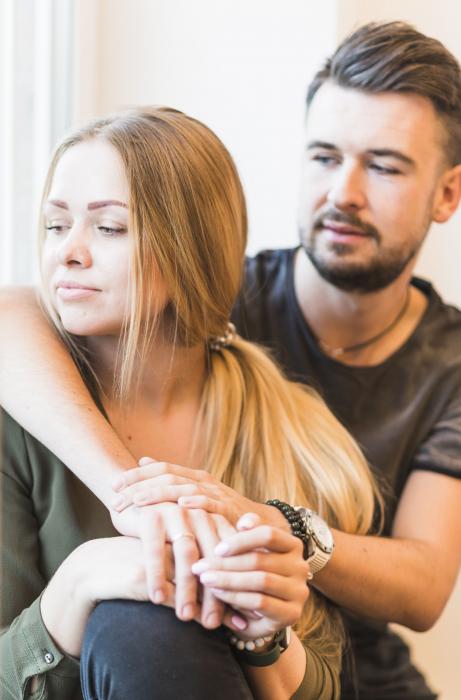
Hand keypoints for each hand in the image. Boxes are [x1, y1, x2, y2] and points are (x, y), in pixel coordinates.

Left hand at [111, 457, 289, 531]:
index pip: (160, 468)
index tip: (112, 486)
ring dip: (159, 494)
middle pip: (166, 476)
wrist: (261, 526)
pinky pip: (211, 503)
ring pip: (183, 487)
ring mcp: (217, 493)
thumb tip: (142, 459)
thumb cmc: (222, 513)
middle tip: (115, 500)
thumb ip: (170, 479)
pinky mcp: (229, 509)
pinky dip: (197, 502)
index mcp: (193, 476)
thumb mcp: (194, 494)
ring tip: (137, 502)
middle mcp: (204, 480)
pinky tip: (180, 506)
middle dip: (139, 487)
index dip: (136, 475)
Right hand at [111, 500, 236, 628]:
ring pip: (186, 555)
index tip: (239, 616)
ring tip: (185, 616)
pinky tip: (157, 599)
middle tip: (213, 624)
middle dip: (213, 592)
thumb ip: (213, 575)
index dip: (236, 586)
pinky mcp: (149, 518)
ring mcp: (174, 513)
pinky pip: (156, 551)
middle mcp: (197, 513)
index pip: (230, 557)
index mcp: (213, 521)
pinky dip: (158, 576)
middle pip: (212, 557)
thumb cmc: (162, 547)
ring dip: (186, 588)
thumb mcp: (189, 554)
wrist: (126, 520)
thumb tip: (242, 617)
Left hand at [191, 513, 310, 640]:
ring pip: (260, 580)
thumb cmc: (251, 576)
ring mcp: (299, 590)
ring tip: (205, 579)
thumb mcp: (249, 553)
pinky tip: (218, 594)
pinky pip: (260, 602)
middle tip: (199, 566)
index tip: (217, 549)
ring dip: (228, 579)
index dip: (241, 540)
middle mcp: (300, 566)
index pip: (268, 534)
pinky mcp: (292, 613)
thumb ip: (247, 534)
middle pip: (260, 559)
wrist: (261, 617)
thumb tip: (243, 522)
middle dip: (225, 563)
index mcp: (292, 545)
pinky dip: (236, 597)